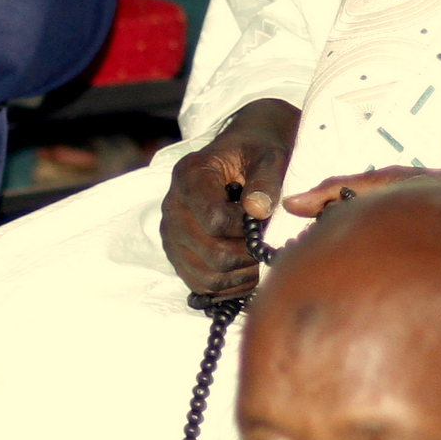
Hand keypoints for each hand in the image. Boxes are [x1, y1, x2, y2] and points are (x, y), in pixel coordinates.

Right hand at [160, 97, 299, 296]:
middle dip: (247, 255)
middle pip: (212, 254)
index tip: (260, 216)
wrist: (241, 155)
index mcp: (189, 176)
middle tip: (264, 242)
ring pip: (207, 277)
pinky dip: (229, 286)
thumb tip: (257, 211)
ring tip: (257, 256)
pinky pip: (201, 286)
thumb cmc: (256, 153)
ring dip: (241, 275)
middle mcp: (172, 207)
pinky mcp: (178, 255)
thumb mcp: (268, 156)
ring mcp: (172, 235)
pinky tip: (245, 269)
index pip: (215, 220)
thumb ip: (265, 181)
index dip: (245, 227)